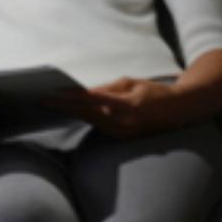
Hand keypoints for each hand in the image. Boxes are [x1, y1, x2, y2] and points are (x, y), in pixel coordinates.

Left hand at [40, 76, 183, 140]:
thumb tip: (85, 93)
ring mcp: (124, 132)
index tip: (51, 94)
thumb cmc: (153, 91)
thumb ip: (108, 89)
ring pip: (90, 121)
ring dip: (72, 113)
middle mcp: (124, 122)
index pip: (90, 101)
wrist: (179, 110)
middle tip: (42, 100)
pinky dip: (85, 118)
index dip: (69, 98)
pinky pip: (100, 127)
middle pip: (86, 114)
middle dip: (64, 107)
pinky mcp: (124, 138)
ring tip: (52, 105)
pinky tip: (72, 112)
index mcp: (126, 105)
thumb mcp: (131, 83)